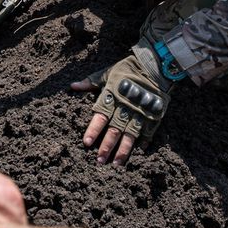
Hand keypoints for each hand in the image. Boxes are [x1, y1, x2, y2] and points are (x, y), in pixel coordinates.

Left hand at [70, 48, 171, 165]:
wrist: (155, 64)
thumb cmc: (127, 68)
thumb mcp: (107, 72)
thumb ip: (90, 82)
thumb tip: (72, 86)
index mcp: (112, 96)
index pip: (100, 116)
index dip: (93, 130)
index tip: (86, 142)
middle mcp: (126, 106)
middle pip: (114, 129)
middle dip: (107, 146)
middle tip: (100, 160)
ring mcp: (140, 111)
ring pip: (130, 134)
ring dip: (123, 150)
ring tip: (117, 163)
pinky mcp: (154, 113)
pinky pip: (148, 130)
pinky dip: (145, 140)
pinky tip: (140, 151)